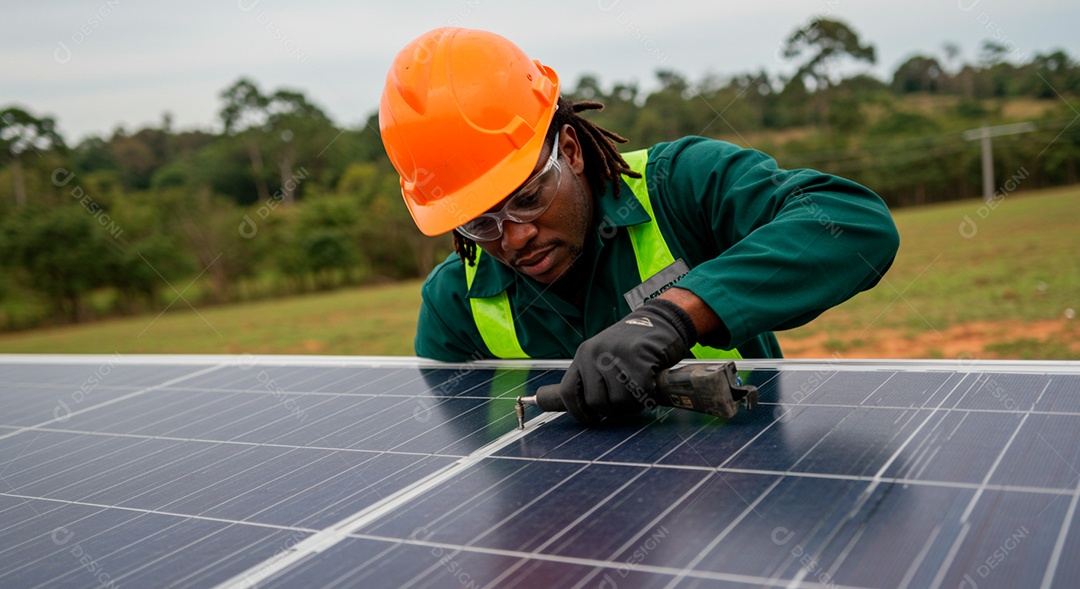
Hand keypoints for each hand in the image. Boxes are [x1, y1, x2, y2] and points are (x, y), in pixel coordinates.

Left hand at [557, 299, 696, 424]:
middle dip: (614, 410)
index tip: (592, 419)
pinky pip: (641, 394)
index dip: (579, 412)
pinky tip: (652, 387)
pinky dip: (649, 397)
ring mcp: (616, 355)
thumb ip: (593, 378)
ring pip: (620, 401)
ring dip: (634, 404)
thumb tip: (585, 410)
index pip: (568, 392)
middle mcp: (595, 353)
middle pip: (596, 402)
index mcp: (583, 355)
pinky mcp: (639, 357)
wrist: (661, 319)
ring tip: (640, 392)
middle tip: (626, 401)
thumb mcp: (604, 355)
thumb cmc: (634, 345)